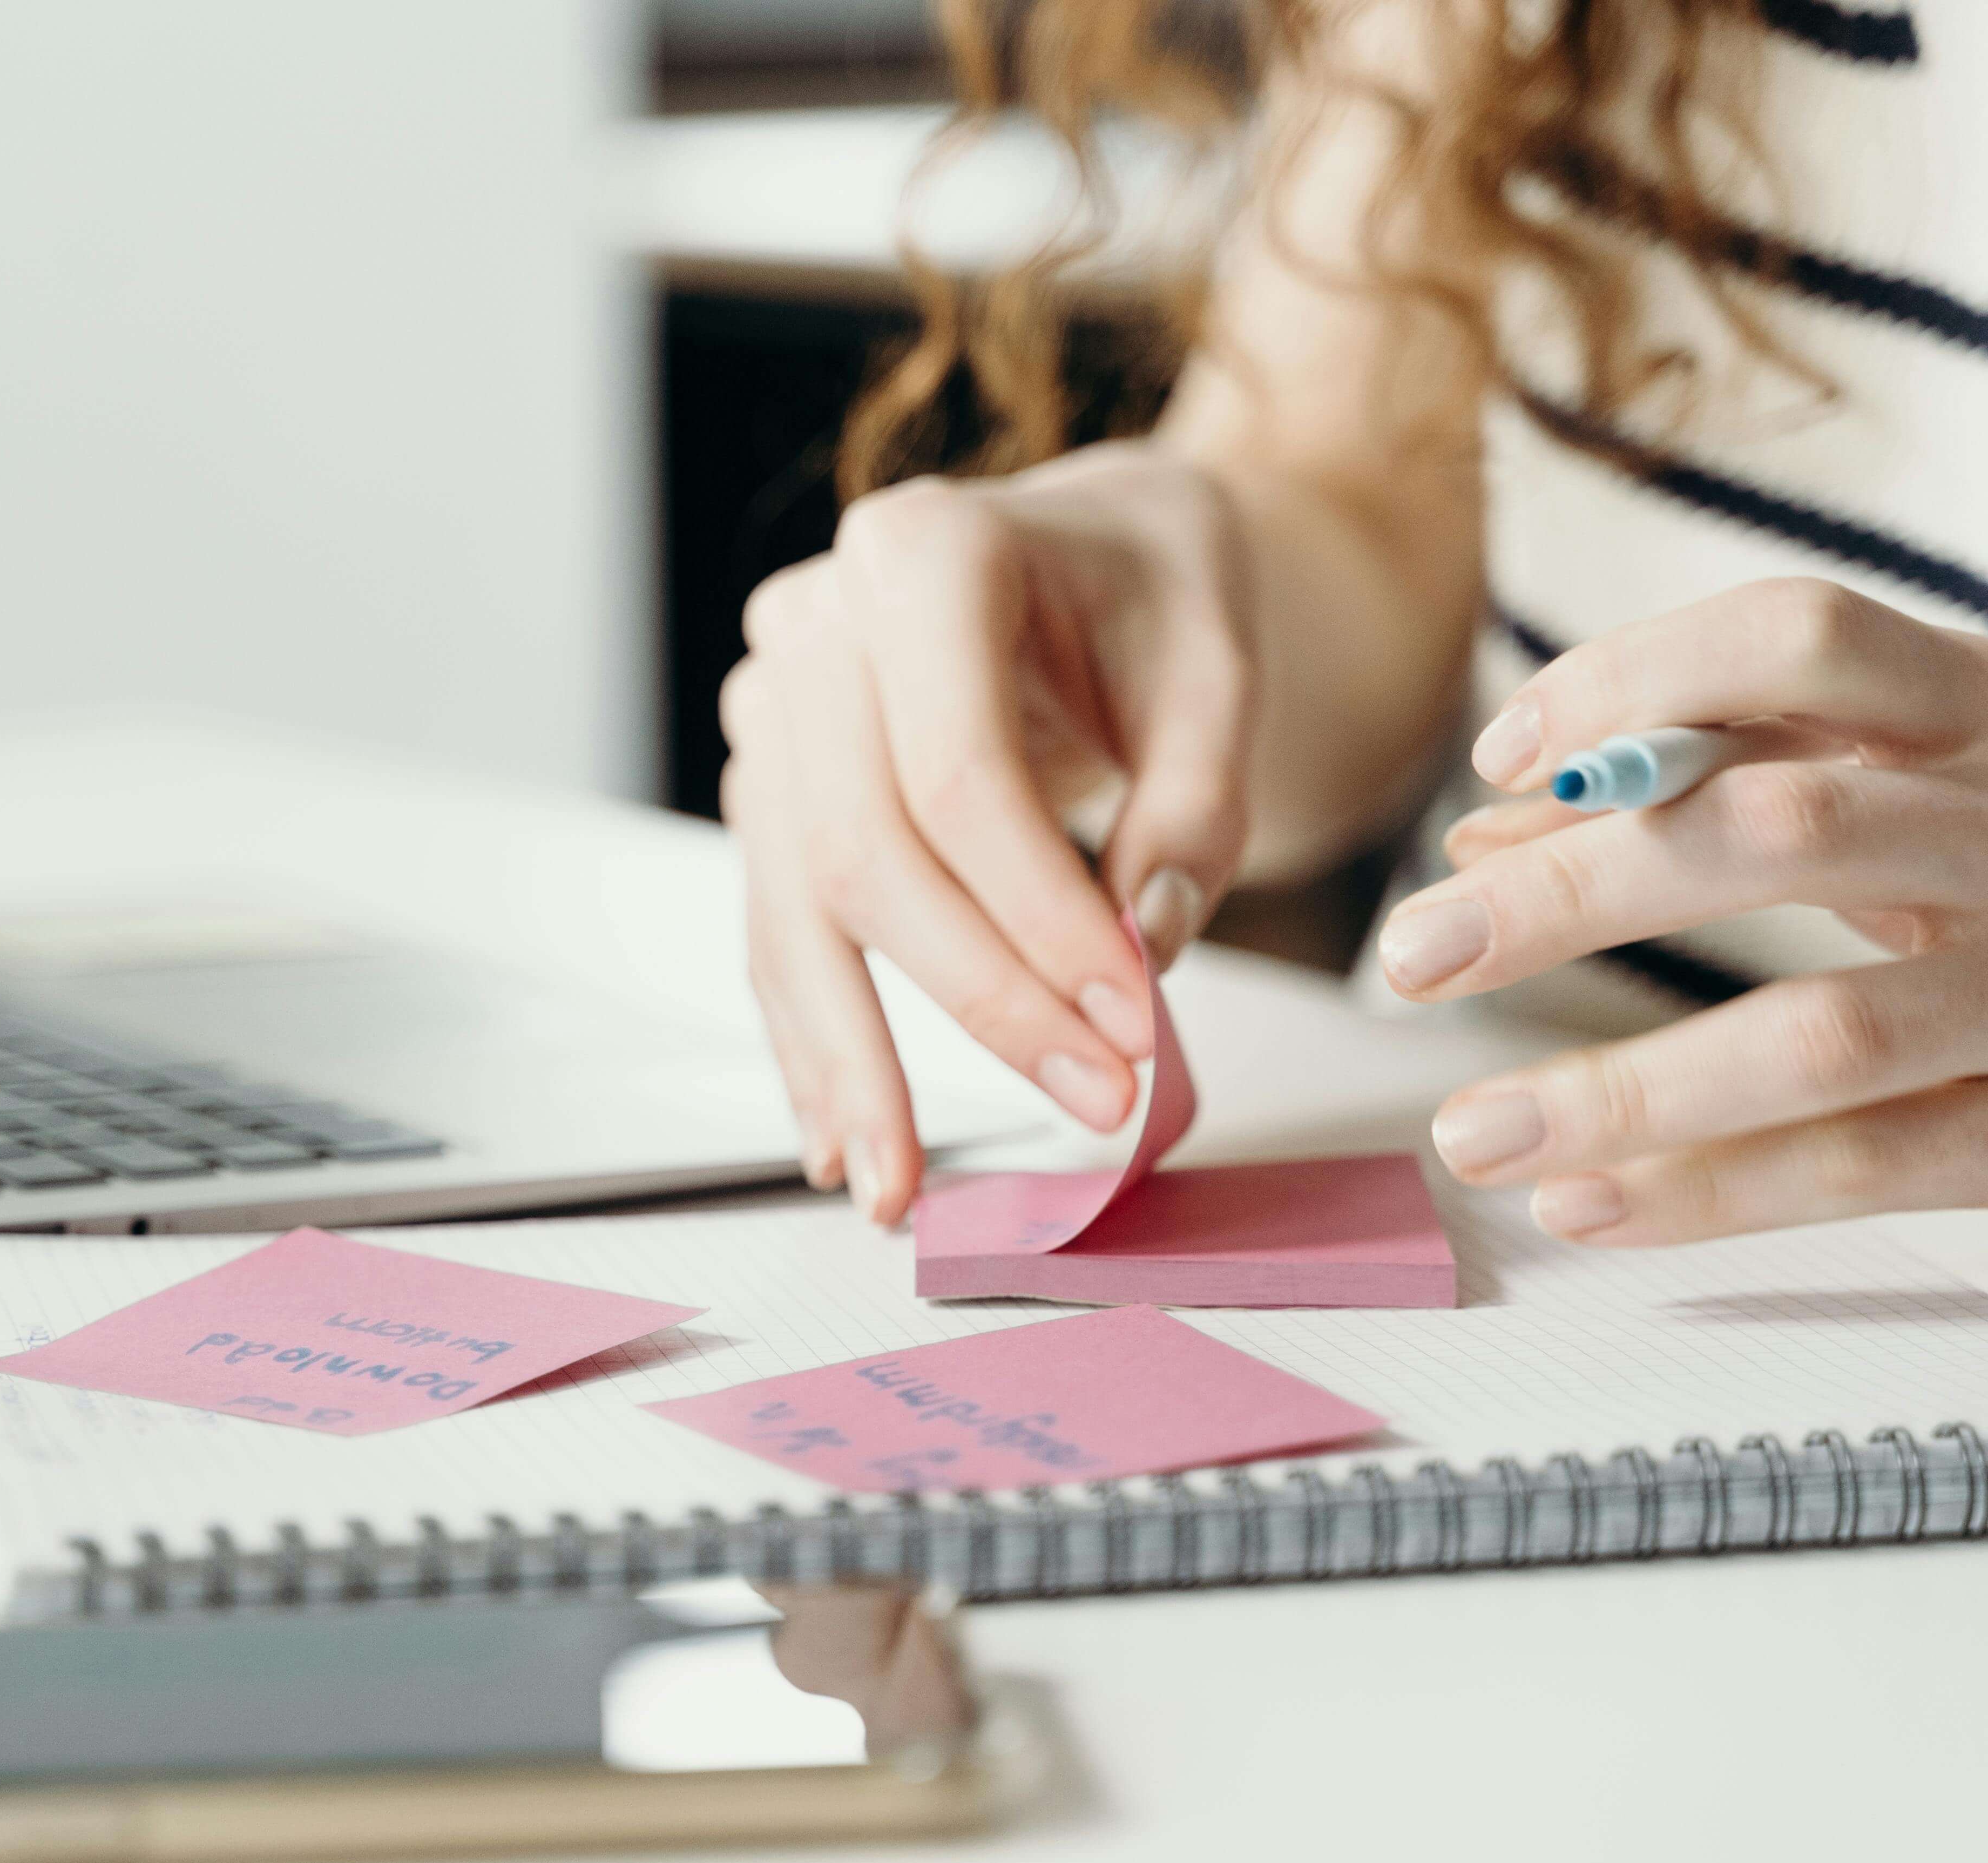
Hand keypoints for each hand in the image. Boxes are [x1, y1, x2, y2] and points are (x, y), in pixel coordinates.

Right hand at [722, 443, 1253, 1224]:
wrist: (1084, 545)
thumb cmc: (1150, 586)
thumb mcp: (1219, 655)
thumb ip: (1197, 799)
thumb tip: (1144, 946)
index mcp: (920, 552)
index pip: (957, 778)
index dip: (1042, 920)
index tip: (1134, 1026)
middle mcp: (814, 626)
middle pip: (864, 854)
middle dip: (979, 1003)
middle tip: (1092, 1104)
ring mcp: (772, 710)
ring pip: (794, 911)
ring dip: (850, 1063)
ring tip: (899, 1191)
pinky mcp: (768, 789)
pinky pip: (778, 930)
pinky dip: (810, 1042)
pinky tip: (840, 1138)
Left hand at [1380, 578, 1987, 1241]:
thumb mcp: (1948, 783)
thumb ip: (1732, 778)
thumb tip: (1491, 836)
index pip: (1798, 639)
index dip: (1633, 683)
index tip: (1501, 756)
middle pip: (1771, 834)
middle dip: (1567, 896)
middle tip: (1412, 953)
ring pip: (1815, 1033)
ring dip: (1617, 1089)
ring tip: (1471, 1132)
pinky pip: (1867, 1167)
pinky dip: (1710, 1192)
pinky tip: (1592, 1203)